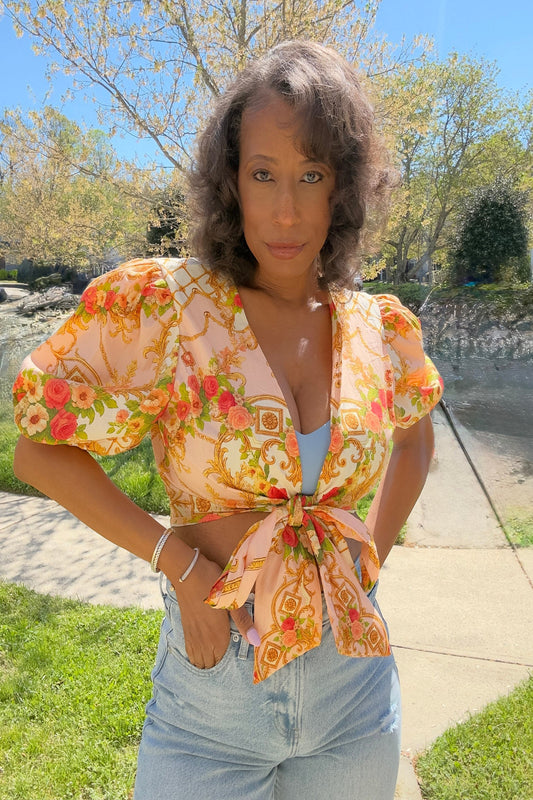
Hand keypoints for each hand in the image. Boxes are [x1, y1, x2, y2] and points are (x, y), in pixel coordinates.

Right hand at [172, 553, 256, 668]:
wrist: (187, 573)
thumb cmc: (213, 585)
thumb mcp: (232, 601)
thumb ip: (243, 622)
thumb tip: (257, 642)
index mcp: (217, 636)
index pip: (220, 660)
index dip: (226, 660)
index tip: (232, 654)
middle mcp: (203, 640)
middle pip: (208, 663)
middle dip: (215, 663)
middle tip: (224, 655)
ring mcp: (192, 634)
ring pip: (196, 659)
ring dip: (204, 660)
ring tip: (213, 653)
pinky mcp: (184, 627)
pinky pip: (188, 650)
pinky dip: (194, 654)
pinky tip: (200, 647)